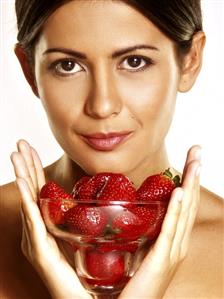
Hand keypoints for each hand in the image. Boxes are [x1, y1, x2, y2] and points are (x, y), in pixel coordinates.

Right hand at [11, 139, 90, 298]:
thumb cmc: (91, 271)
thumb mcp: (93, 237)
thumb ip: (93, 219)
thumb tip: (109, 199)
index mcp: (51, 225)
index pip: (41, 192)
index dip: (35, 170)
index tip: (31, 149)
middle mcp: (41, 231)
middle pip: (32, 193)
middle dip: (25, 166)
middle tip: (20, 144)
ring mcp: (39, 241)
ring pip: (30, 202)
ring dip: (23, 176)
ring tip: (17, 155)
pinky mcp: (42, 252)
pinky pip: (34, 222)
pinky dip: (28, 201)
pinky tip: (24, 183)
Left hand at [119, 145, 200, 298]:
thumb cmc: (135, 284)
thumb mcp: (141, 251)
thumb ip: (141, 233)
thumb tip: (131, 215)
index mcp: (172, 239)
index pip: (184, 204)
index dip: (189, 181)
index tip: (190, 159)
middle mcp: (178, 242)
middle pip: (190, 202)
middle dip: (194, 174)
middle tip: (197, 150)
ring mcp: (173, 250)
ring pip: (185, 211)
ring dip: (191, 183)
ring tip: (195, 160)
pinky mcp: (162, 259)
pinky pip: (171, 229)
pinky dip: (178, 209)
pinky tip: (181, 192)